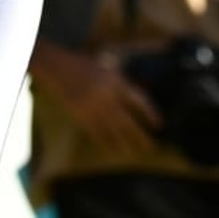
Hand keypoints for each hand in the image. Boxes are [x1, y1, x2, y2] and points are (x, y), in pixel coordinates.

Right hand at [42, 47, 162, 155]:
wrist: (60, 69)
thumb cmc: (84, 65)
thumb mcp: (107, 67)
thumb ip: (120, 82)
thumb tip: (133, 98)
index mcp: (116, 82)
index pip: (139, 101)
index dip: (150, 113)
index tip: (158, 124)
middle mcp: (108, 97)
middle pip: (128, 122)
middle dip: (140, 136)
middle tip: (151, 147)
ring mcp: (95, 108)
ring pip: (114, 131)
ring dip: (126, 143)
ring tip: (134, 152)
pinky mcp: (83, 116)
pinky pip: (98, 133)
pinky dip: (106, 142)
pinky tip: (113, 148)